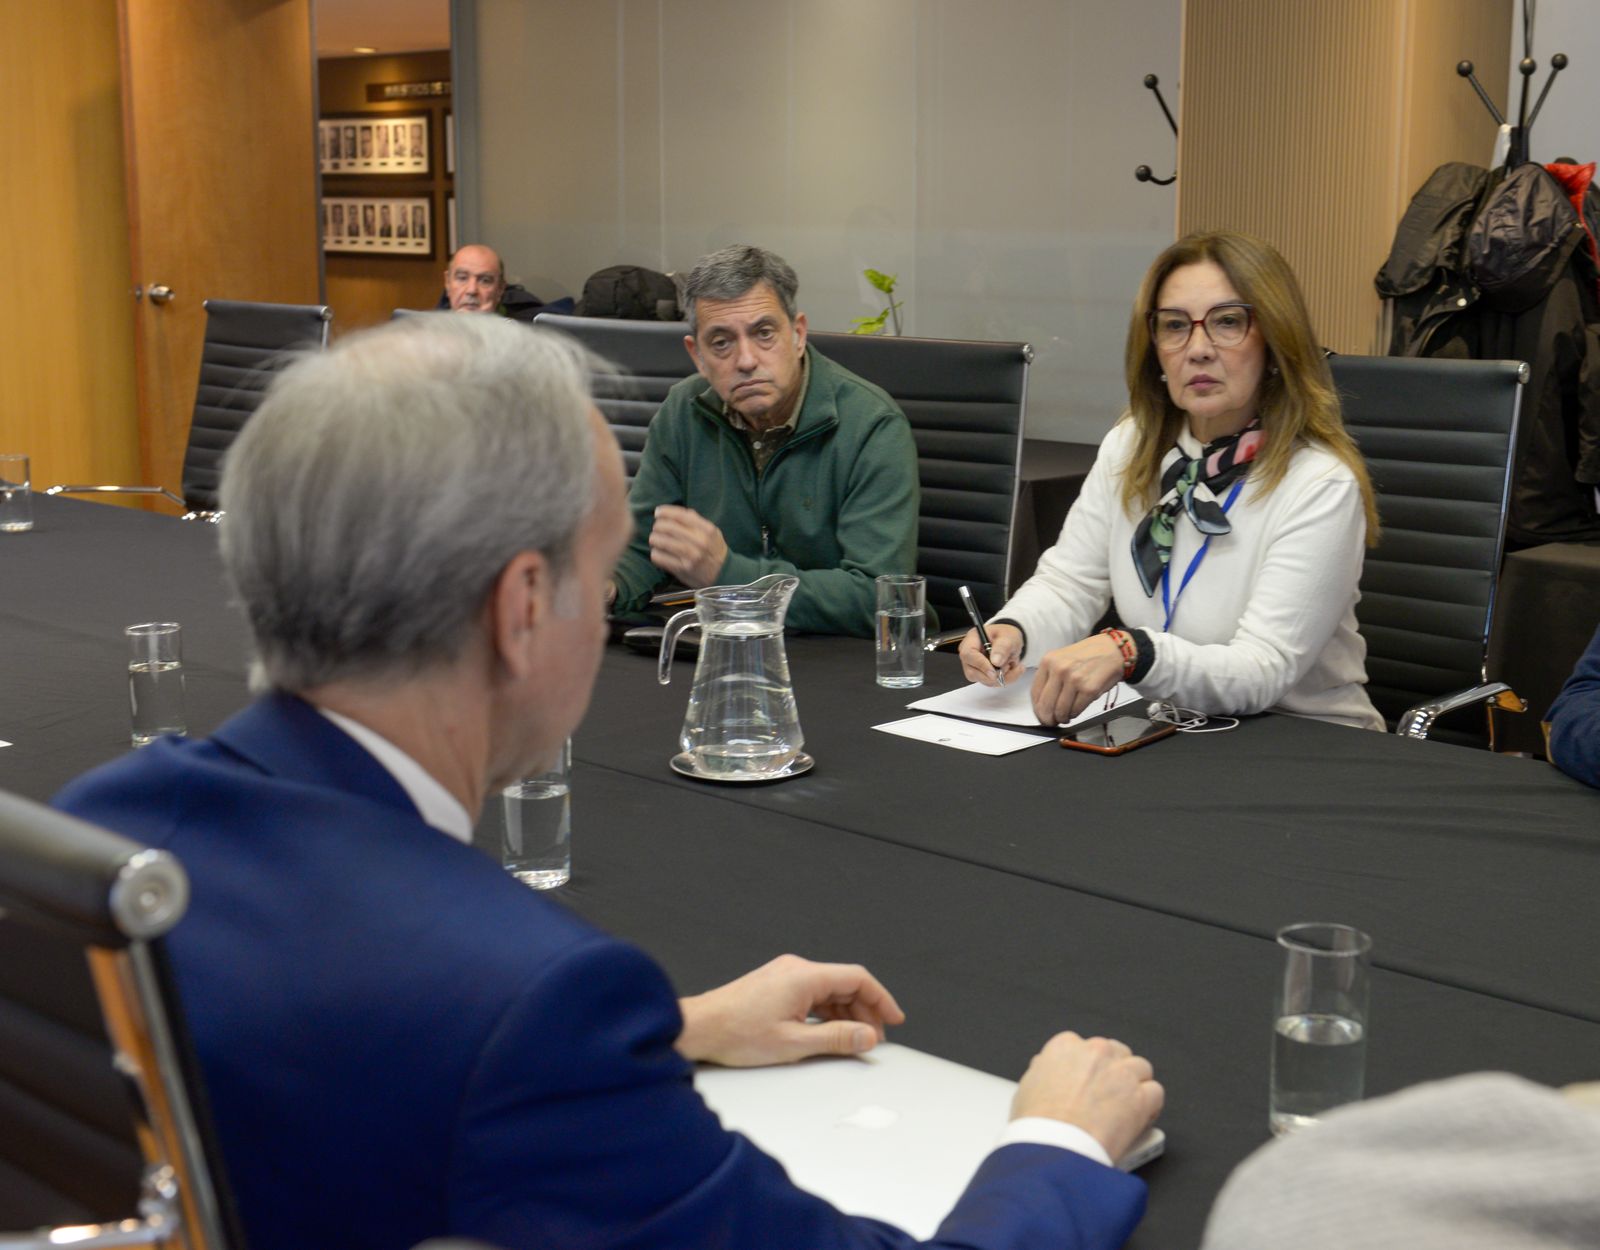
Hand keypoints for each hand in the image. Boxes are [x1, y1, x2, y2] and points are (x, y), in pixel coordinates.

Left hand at [649, 505, 728, 587]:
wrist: (724, 574)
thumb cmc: (714, 550)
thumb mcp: (712, 532)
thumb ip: (696, 520)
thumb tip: (674, 511)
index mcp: (707, 530)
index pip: (680, 515)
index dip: (665, 512)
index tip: (658, 512)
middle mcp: (699, 542)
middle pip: (666, 527)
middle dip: (657, 526)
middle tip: (657, 529)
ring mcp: (690, 557)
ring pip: (660, 541)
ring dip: (654, 539)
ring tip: (656, 540)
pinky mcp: (682, 569)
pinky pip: (659, 557)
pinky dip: (655, 553)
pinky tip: (659, 553)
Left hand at [675, 954, 906, 1066]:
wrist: (699, 1028)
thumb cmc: (737, 1034)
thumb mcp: (794, 1043)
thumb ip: (836, 1039)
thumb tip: (867, 1036)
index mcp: (804, 976)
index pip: (857, 978)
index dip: (881, 999)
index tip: (895, 1018)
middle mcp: (796, 970)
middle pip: (845, 984)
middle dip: (865, 1011)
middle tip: (875, 1038)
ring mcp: (785, 976)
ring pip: (829, 991)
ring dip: (846, 1014)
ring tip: (854, 1041)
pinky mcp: (776, 986)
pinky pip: (813, 995)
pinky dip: (827, 1013)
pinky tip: (830, 1033)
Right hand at [959, 623, 1024, 686]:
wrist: (1010, 643)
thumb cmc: (1006, 636)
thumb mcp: (1009, 637)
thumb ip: (1003, 647)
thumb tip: (996, 661)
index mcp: (971, 639)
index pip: (968, 654)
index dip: (980, 664)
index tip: (995, 670)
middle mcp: (969, 655)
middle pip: (973, 672)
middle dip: (995, 673)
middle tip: (1009, 665)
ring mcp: (973, 667)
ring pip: (984, 681)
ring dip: (1003, 676)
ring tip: (1012, 664)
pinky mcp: (981, 676)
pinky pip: (992, 683)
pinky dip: (1005, 679)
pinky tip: (1011, 669)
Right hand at [1012, 1032, 1163, 1161]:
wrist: (1054, 1148)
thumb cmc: (1037, 1125)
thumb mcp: (1026, 1088)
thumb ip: (1043, 1072)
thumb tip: (1048, 1072)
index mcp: (1065, 1046)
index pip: (1085, 1047)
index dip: (1089, 1066)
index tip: (1089, 1081)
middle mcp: (1096, 1052)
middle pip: (1116, 1052)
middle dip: (1114, 1071)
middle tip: (1108, 1094)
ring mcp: (1121, 1073)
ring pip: (1140, 1068)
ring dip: (1135, 1084)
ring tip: (1126, 1106)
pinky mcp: (1140, 1097)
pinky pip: (1155, 1093)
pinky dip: (1150, 1106)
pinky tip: (1141, 1118)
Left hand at [1030, 634, 1123, 723]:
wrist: (1111, 649)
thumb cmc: (1087, 656)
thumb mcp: (1062, 659)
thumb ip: (1050, 678)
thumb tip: (1041, 704)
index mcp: (1048, 661)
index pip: (1035, 693)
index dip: (1037, 709)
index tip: (1041, 715)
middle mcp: (1059, 669)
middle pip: (1046, 705)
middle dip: (1048, 718)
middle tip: (1051, 722)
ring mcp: (1074, 679)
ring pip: (1060, 710)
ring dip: (1062, 718)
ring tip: (1065, 717)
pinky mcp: (1089, 689)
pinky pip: (1076, 710)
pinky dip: (1075, 714)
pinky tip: (1075, 712)